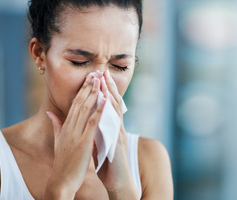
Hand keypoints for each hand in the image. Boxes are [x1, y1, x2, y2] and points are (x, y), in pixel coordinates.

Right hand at [44, 76, 105, 198]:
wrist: (62, 180)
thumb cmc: (63, 160)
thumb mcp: (58, 140)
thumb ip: (56, 125)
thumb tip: (50, 112)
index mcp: (66, 126)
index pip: (74, 104)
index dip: (82, 90)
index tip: (89, 79)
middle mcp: (70, 127)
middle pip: (80, 103)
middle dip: (88, 87)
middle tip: (95, 73)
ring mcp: (76, 134)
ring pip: (86, 109)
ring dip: (94, 93)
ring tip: (100, 80)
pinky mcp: (83, 142)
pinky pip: (93, 123)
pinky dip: (99, 111)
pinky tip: (105, 100)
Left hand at [97, 70, 139, 198]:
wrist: (117, 180)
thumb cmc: (107, 161)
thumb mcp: (98, 143)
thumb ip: (94, 130)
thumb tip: (87, 121)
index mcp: (110, 127)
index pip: (106, 105)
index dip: (102, 91)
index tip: (96, 77)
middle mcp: (116, 127)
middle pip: (113, 103)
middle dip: (108, 87)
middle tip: (102, 71)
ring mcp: (119, 133)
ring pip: (115, 110)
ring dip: (110, 94)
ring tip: (105, 81)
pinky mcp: (119, 142)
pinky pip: (115, 124)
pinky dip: (111, 112)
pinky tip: (108, 103)